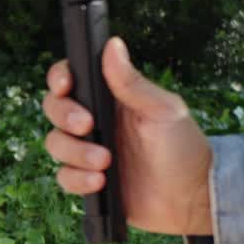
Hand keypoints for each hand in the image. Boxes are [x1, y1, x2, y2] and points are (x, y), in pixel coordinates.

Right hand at [42, 37, 213, 235]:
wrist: (189, 198)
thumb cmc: (182, 147)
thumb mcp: (162, 110)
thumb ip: (132, 82)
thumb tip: (113, 45)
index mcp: (110, 97)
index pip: (71, 78)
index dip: (60, 78)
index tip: (66, 86)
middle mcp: (94, 121)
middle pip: (54, 109)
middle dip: (64, 116)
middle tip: (87, 125)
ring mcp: (88, 150)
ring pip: (55, 143)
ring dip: (75, 152)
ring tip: (104, 162)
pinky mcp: (87, 179)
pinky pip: (64, 177)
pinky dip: (77, 179)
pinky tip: (99, 181)